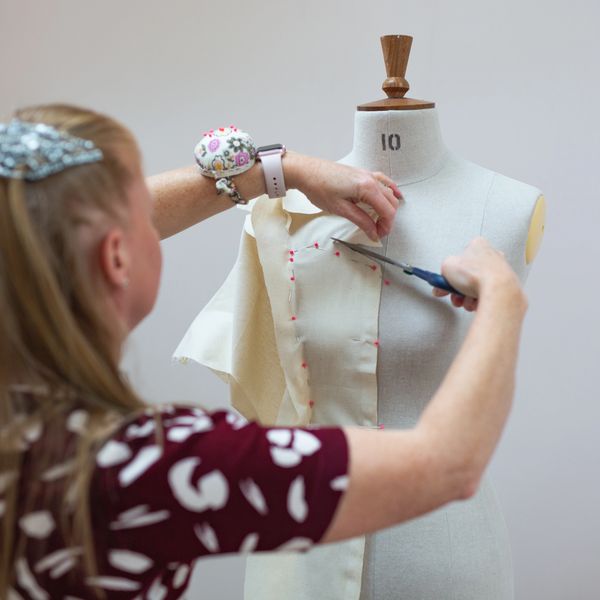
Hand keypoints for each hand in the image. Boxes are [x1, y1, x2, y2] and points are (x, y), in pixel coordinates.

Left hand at [284, 153, 401, 240]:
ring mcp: (367, 174)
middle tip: (377, 231)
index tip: (378, 235)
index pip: (387, 210)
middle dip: (387, 219)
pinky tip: (390, 196)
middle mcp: (371, 179)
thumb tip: (373, 232)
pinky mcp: (361, 173)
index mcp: (367, 187)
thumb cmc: (318, 187)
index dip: (386, 226)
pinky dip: (388, 191)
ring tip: (379, 220)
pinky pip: (382, 182)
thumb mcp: (341, 209)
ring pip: (388, 192)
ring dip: (387, 207)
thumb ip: (361, 220)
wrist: (305, 171)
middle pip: (391, 202)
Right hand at [432, 237, 523, 311]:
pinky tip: (474, 303)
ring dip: (466, 295)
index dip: (450, 271)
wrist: (498, 291)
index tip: (444, 279)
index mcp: (479, 244)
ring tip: (464, 300)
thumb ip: (445, 268)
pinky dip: (478, 300)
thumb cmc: (479, 274)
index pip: (459, 257)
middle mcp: (492, 255)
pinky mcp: (504, 286)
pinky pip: (486, 293)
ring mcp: (500, 271)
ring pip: (476, 285)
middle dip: (458, 286)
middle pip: (468, 273)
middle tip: (452, 292)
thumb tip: (444, 274)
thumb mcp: (447, 266)